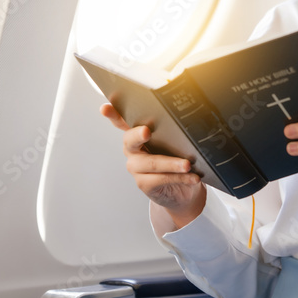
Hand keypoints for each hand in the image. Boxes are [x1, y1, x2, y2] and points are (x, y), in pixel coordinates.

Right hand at [100, 103, 205, 227]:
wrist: (183, 190)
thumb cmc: (178, 159)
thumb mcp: (177, 143)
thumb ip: (176, 131)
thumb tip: (190, 118)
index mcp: (138, 134)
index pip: (122, 121)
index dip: (113, 114)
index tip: (105, 107)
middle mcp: (132, 149)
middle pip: (130, 140)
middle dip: (138, 134)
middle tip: (147, 131)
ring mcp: (136, 167)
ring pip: (151, 163)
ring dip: (172, 163)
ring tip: (187, 164)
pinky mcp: (144, 183)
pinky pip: (161, 179)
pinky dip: (179, 178)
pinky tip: (192, 177)